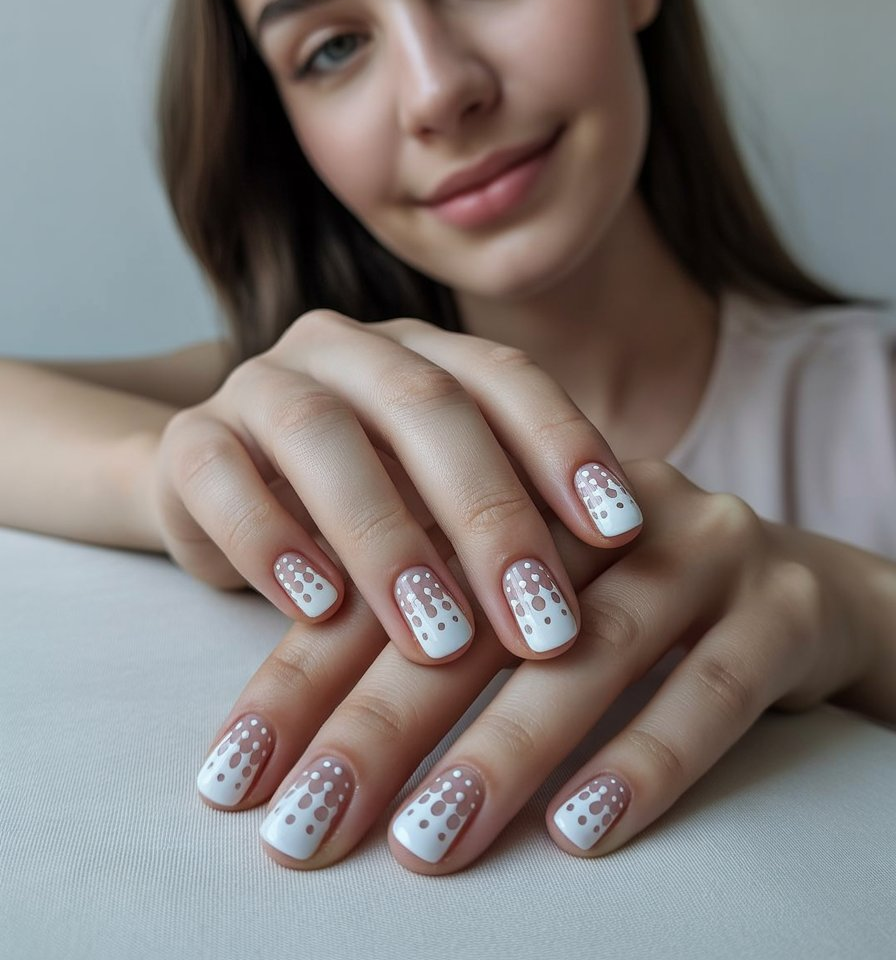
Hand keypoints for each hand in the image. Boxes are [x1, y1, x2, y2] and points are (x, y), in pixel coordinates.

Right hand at [150, 310, 641, 659]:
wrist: (221, 493)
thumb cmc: (364, 506)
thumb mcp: (440, 509)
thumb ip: (506, 523)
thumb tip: (606, 592)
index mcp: (422, 351)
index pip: (505, 377)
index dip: (564, 446)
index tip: (621, 531)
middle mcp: (346, 350)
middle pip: (424, 406)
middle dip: (489, 516)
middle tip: (541, 625)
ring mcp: (261, 384)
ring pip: (321, 435)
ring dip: (385, 540)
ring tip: (436, 639)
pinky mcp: (190, 440)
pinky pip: (221, 477)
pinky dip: (271, 542)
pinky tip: (319, 611)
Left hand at [195, 461, 891, 871]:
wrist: (798, 591)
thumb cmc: (629, 606)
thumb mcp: (529, 594)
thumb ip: (438, 626)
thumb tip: (310, 738)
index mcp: (515, 490)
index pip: (392, 578)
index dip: (308, 671)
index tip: (237, 773)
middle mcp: (600, 507)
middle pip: (474, 612)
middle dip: (380, 725)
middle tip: (304, 826)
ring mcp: (700, 546)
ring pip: (589, 650)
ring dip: (502, 751)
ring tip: (426, 845)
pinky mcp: (780, 606)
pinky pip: (710, 687)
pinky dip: (644, 760)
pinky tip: (579, 832)